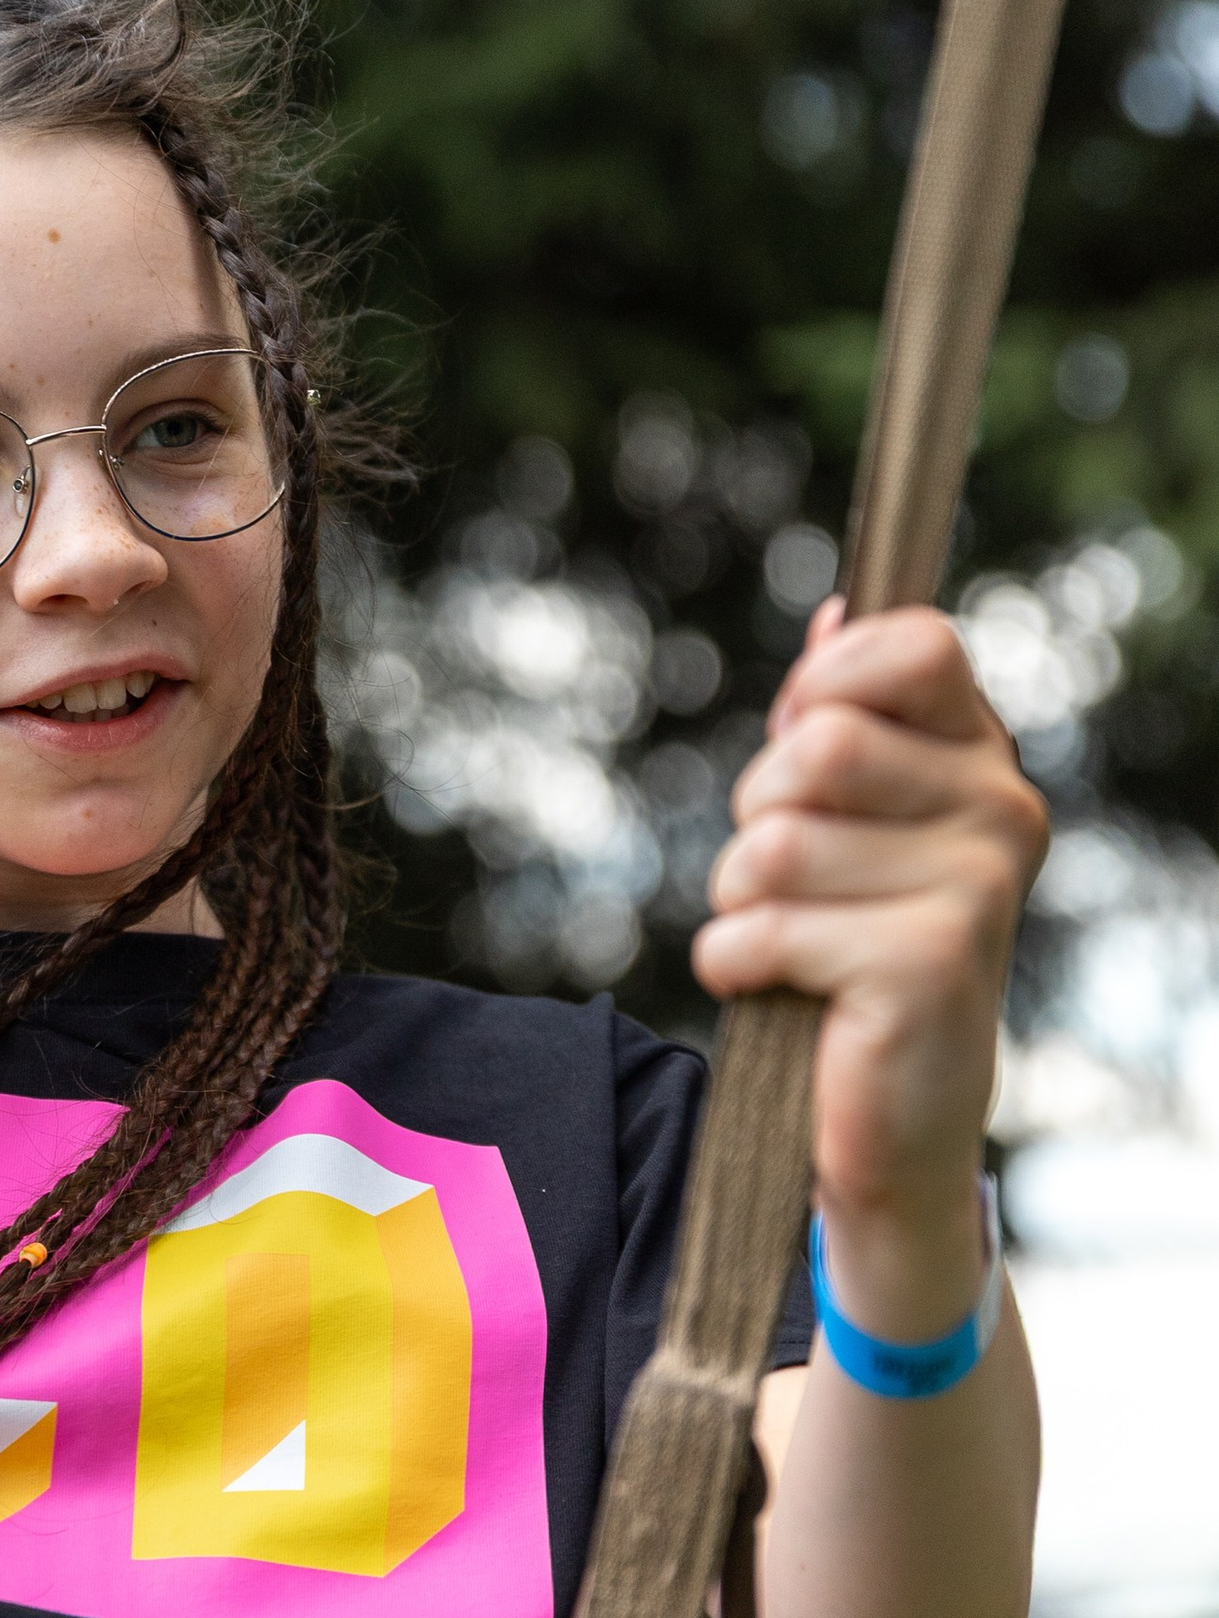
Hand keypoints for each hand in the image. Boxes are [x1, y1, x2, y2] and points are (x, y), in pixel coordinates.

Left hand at [695, 599, 1046, 1335]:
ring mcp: (978, 889)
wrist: (884, 1124)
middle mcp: (1003, 811)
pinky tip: (781, 994)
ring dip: (740, 898)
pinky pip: (760, 926)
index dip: (824, 687)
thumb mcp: (840, 823)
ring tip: (789, 944)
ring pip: (772, 839)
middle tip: (787, 882)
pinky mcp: (931, 967)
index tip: (805, 756)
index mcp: (981, 760)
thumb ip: (840, 717)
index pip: (913, 645)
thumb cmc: (845, 953)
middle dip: (757, 813)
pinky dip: (732, 963)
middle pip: (817, 743)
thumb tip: (833, 612)